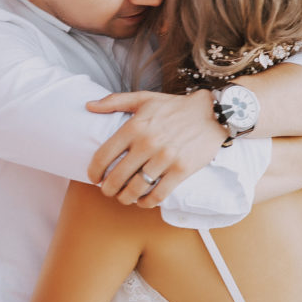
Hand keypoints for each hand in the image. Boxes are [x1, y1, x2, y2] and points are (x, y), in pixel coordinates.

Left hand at [86, 89, 226, 205]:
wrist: (212, 113)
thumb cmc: (175, 107)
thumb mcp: (144, 98)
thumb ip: (115, 101)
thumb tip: (89, 106)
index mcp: (134, 126)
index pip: (103, 155)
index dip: (94, 171)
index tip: (94, 178)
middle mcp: (147, 143)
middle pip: (117, 177)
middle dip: (108, 189)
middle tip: (107, 191)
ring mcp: (164, 158)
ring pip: (136, 188)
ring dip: (125, 198)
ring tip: (124, 197)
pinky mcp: (181, 170)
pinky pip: (158, 194)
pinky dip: (147, 202)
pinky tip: (143, 201)